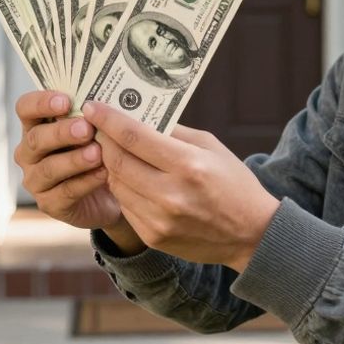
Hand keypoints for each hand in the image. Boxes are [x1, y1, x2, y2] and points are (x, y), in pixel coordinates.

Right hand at [13, 91, 136, 241]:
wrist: (112, 192)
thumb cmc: (99, 150)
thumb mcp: (94, 129)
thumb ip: (90, 115)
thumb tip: (103, 100)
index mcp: (36, 126)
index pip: (25, 108)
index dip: (41, 102)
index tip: (65, 101)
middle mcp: (29, 152)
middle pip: (36, 138)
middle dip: (61, 132)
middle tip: (86, 128)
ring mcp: (36, 180)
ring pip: (48, 168)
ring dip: (74, 159)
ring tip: (98, 153)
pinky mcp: (49, 203)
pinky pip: (65, 192)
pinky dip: (86, 182)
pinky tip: (104, 173)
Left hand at [82, 100, 279, 271]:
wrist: (250, 234)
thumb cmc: (232, 182)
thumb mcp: (210, 146)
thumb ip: (173, 132)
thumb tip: (136, 115)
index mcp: (188, 165)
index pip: (133, 137)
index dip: (108, 119)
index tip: (92, 106)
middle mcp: (171, 195)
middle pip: (117, 161)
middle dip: (102, 140)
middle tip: (97, 126)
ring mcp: (159, 220)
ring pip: (116, 184)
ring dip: (110, 164)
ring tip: (112, 150)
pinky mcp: (153, 237)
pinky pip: (125, 205)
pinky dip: (123, 188)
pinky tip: (130, 177)